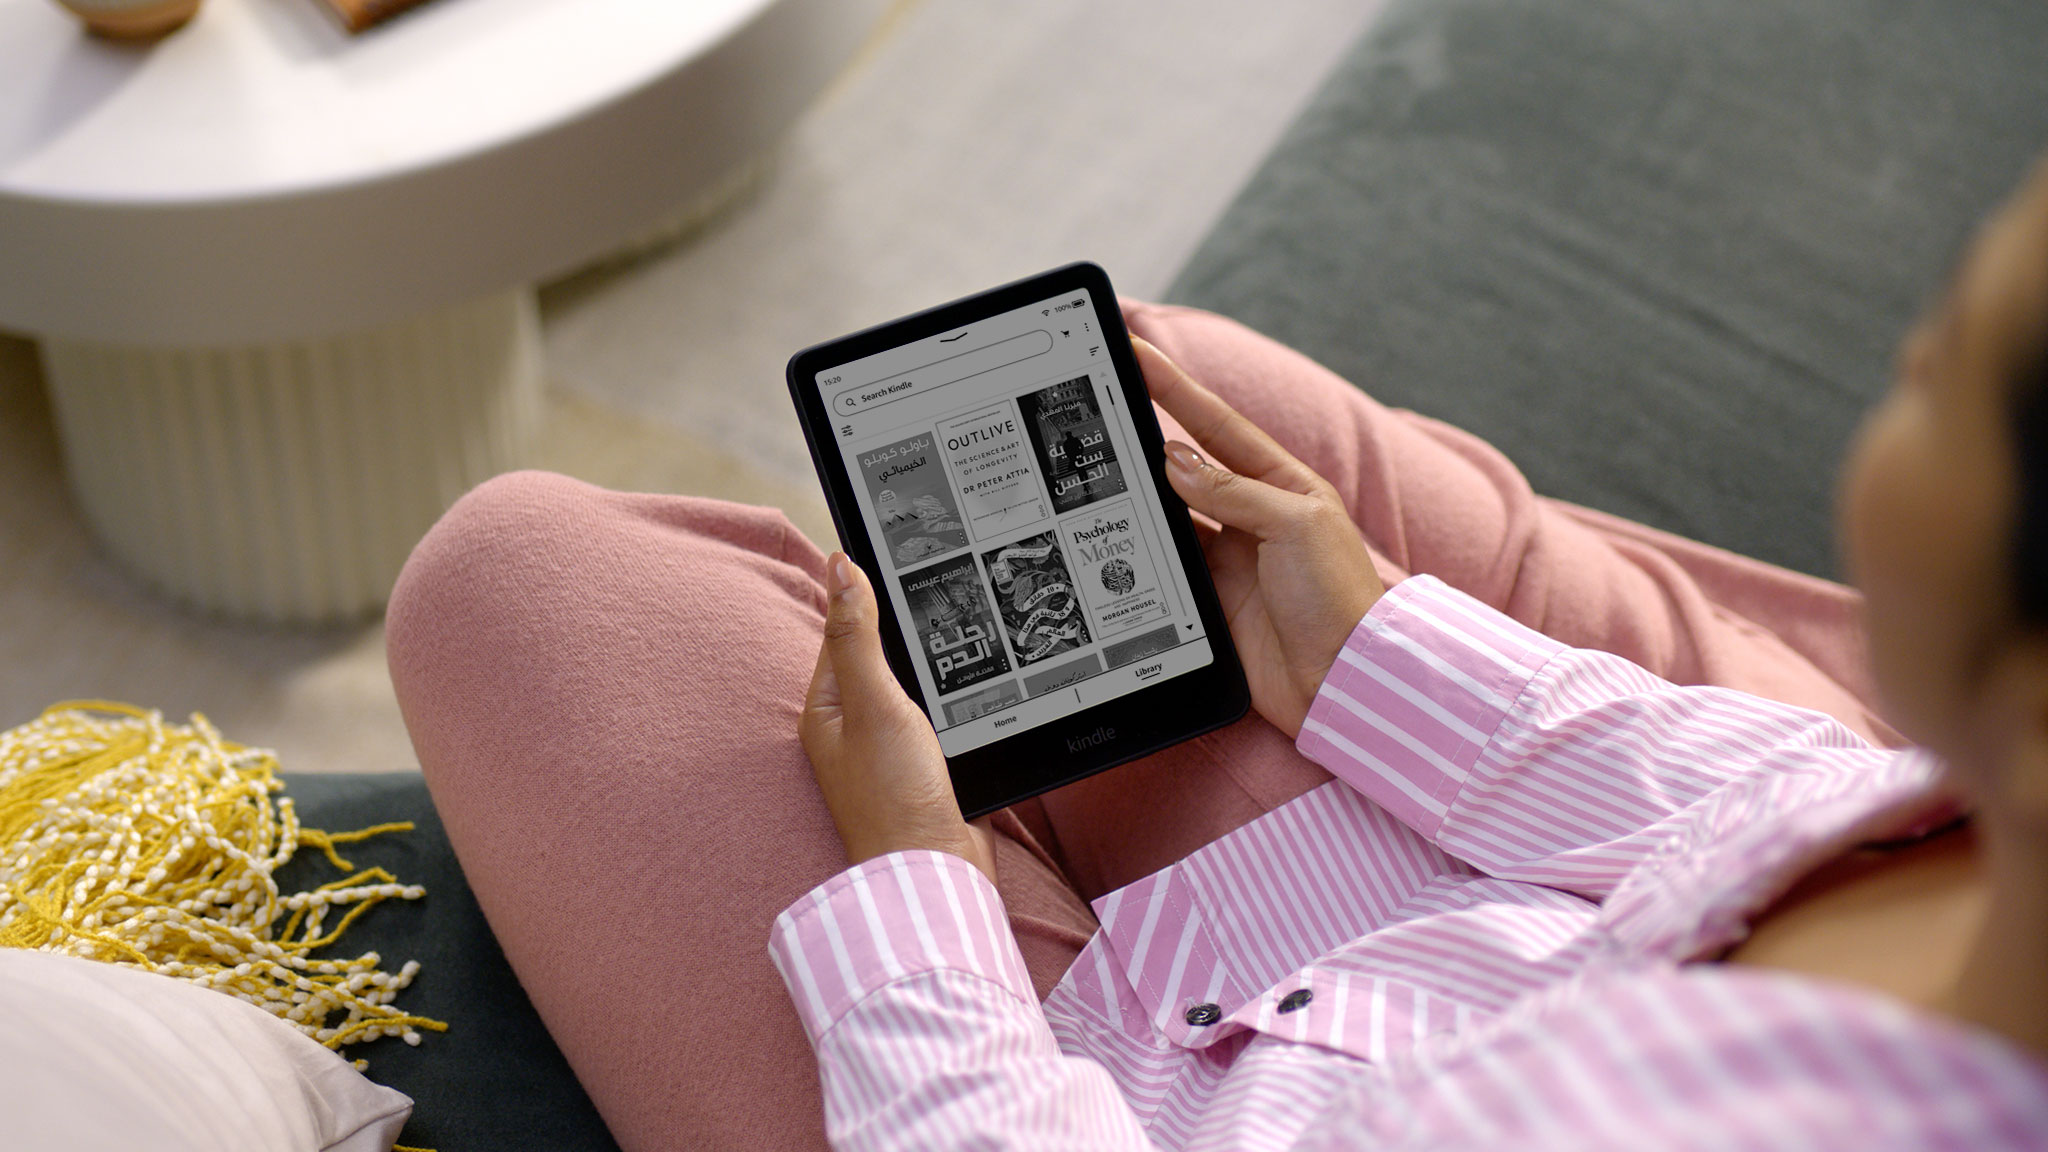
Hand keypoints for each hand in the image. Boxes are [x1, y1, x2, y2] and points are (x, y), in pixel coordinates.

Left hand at [801, 553, 996, 883]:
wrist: (936, 871)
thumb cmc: (893, 796)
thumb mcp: (874, 702)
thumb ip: (859, 635)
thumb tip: (841, 566)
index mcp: (827, 707)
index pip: (843, 630)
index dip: (868, 594)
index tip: (901, 557)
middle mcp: (853, 726)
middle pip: (880, 655)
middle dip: (906, 629)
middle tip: (942, 588)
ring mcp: (889, 748)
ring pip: (913, 685)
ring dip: (933, 666)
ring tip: (963, 632)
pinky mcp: (925, 767)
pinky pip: (936, 716)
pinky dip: (953, 700)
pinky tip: (974, 688)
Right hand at [1137, 337, 1384, 737]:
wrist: (1340, 681)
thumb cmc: (1339, 596)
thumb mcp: (1295, 524)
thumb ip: (1234, 490)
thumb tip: (1175, 460)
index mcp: (1282, 482)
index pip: (1217, 425)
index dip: (1176, 388)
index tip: (1137, 355)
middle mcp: (1252, 513)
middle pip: (1185, 465)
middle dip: (1145, 435)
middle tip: (1100, 409)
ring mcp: (1228, 556)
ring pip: (1170, 513)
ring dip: (1139, 495)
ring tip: (1096, 469)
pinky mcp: (1209, 598)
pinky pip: (1165, 563)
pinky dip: (1141, 549)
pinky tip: (1115, 534)